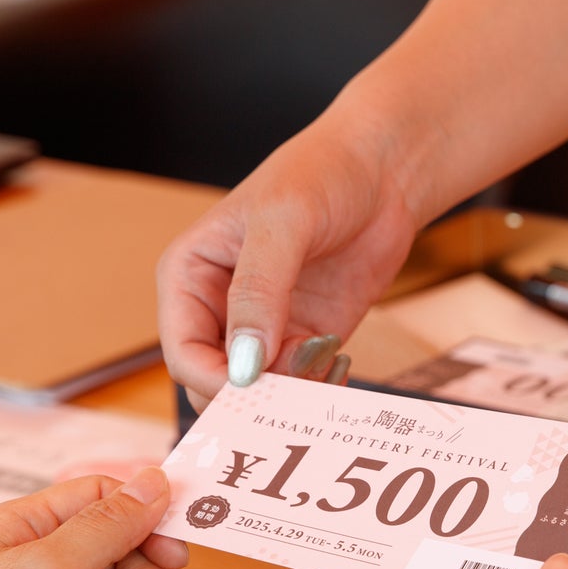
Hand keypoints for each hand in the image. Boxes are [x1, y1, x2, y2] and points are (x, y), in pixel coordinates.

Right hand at [156, 108, 422, 406]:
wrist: (385, 171)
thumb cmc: (322, 173)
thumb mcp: (282, 222)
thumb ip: (258, 292)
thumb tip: (244, 365)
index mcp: (189, 276)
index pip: (182, 353)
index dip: (214, 382)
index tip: (256, 390)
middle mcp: (217, 308)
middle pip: (213, 385)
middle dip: (253, 397)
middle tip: (298, 387)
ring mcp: (262, 328)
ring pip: (257, 395)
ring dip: (290, 395)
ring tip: (325, 362)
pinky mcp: (303, 339)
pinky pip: (297, 386)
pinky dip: (315, 388)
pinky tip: (338, 361)